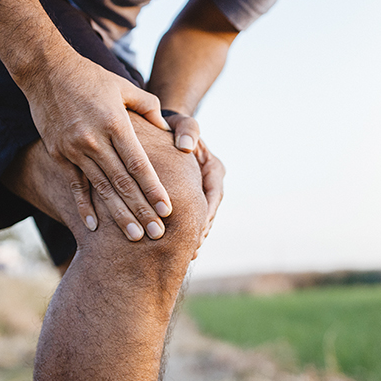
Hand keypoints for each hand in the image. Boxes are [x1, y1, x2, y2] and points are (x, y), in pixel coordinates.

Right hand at [22, 52, 172, 240]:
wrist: (45, 69)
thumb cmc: (90, 77)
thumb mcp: (124, 86)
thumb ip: (148, 106)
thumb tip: (166, 128)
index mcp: (115, 124)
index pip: (138, 164)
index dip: (153, 189)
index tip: (167, 210)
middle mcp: (94, 140)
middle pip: (122, 183)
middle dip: (141, 210)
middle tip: (156, 234)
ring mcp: (73, 149)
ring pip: (101, 189)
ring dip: (118, 215)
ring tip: (134, 236)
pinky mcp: (58, 153)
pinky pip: (74, 185)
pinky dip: (83, 207)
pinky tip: (94, 227)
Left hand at [163, 113, 224, 258]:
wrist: (166, 129)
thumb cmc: (174, 125)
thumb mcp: (182, 123)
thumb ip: (187, 129)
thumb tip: (187, 144)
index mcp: (214, 168)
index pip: (213, 195)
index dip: (206, 214)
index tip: (197, 230)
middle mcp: (211, 183)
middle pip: (209, 213)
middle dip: (200, 232)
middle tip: (191, 251)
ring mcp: (201, 192)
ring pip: (200, 219)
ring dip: (194, 237)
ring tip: (185, 257)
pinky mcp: (189, 199)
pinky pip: (190, 218)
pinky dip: (185, 233)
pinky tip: (176, 251)